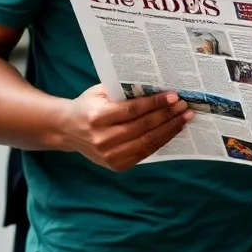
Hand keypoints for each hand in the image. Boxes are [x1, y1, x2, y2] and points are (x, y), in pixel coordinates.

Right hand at [58, 85, 191, 171]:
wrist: (67, 130)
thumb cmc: (88, 106)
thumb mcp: (100, 92)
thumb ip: (125, 90)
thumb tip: (158, 86)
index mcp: (97, 117)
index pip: (132, 111)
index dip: (155, 104)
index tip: (174, 96)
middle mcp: (102, 139)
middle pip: (143, 127)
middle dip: (167, 115)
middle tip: (185, 106)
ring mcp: (109, 155)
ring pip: (147, 142)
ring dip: (170, 129)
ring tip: (184, 118)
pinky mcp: (116, 165)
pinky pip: (145, 153)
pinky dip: (162, 141)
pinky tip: (172, 130)